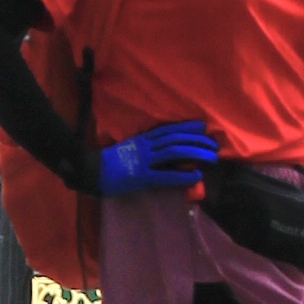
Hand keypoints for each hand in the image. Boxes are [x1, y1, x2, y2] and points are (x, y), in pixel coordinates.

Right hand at [96, 118, 220, 195]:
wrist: (90, 171)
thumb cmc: (108, 162)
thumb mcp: (128, 148)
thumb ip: (143, 147)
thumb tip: (160, 150)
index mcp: (142, 139)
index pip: (168, 129)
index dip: (186, 126)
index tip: (202, 126)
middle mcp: (145, 146)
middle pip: (176, 138)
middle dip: (197, 140)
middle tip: (214, 143)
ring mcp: (143, 161)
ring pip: (174, 152)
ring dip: (195, 153)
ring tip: (212, 157)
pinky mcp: (141, 177)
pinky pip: (166, 176)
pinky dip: (182, 175)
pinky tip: (196, 176)